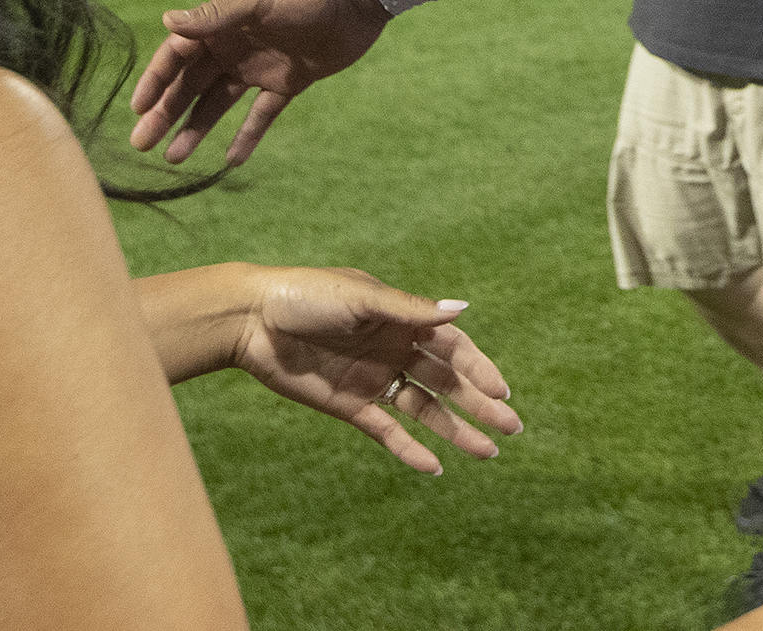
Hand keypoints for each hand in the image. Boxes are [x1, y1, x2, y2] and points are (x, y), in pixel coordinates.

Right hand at [128, 0, 389, 164]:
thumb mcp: (257, 0)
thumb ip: (214, 14)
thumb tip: (166, 20)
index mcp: (221, 23)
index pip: (177, 55)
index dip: (156, 81)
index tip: (137, 109)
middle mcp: (234, 46)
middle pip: (191, 84)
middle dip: (165, 113)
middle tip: (141, 144)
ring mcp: (259, 66)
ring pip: (218, 103)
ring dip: (196, 129)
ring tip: (174, 159)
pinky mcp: (288, 82)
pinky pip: (260, 114)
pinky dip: (246, 136)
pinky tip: (231, 161)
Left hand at [225, 266, 522, 475]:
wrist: (250, 320)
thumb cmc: (306, 295)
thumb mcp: (361, 297)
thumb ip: (410, 310)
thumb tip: (463, 309)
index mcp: (401, 318)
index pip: (452, 347)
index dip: (478, 368)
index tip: (502, 391)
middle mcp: (394, 349)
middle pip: (446, 381)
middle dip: (479, 404)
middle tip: (512, 428)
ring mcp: (374, 379)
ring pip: (425, 410)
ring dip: (454, 430)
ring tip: (487, 453)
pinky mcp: (350, 405)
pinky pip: (388, 431)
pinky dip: (410, 449)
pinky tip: (435, 468)